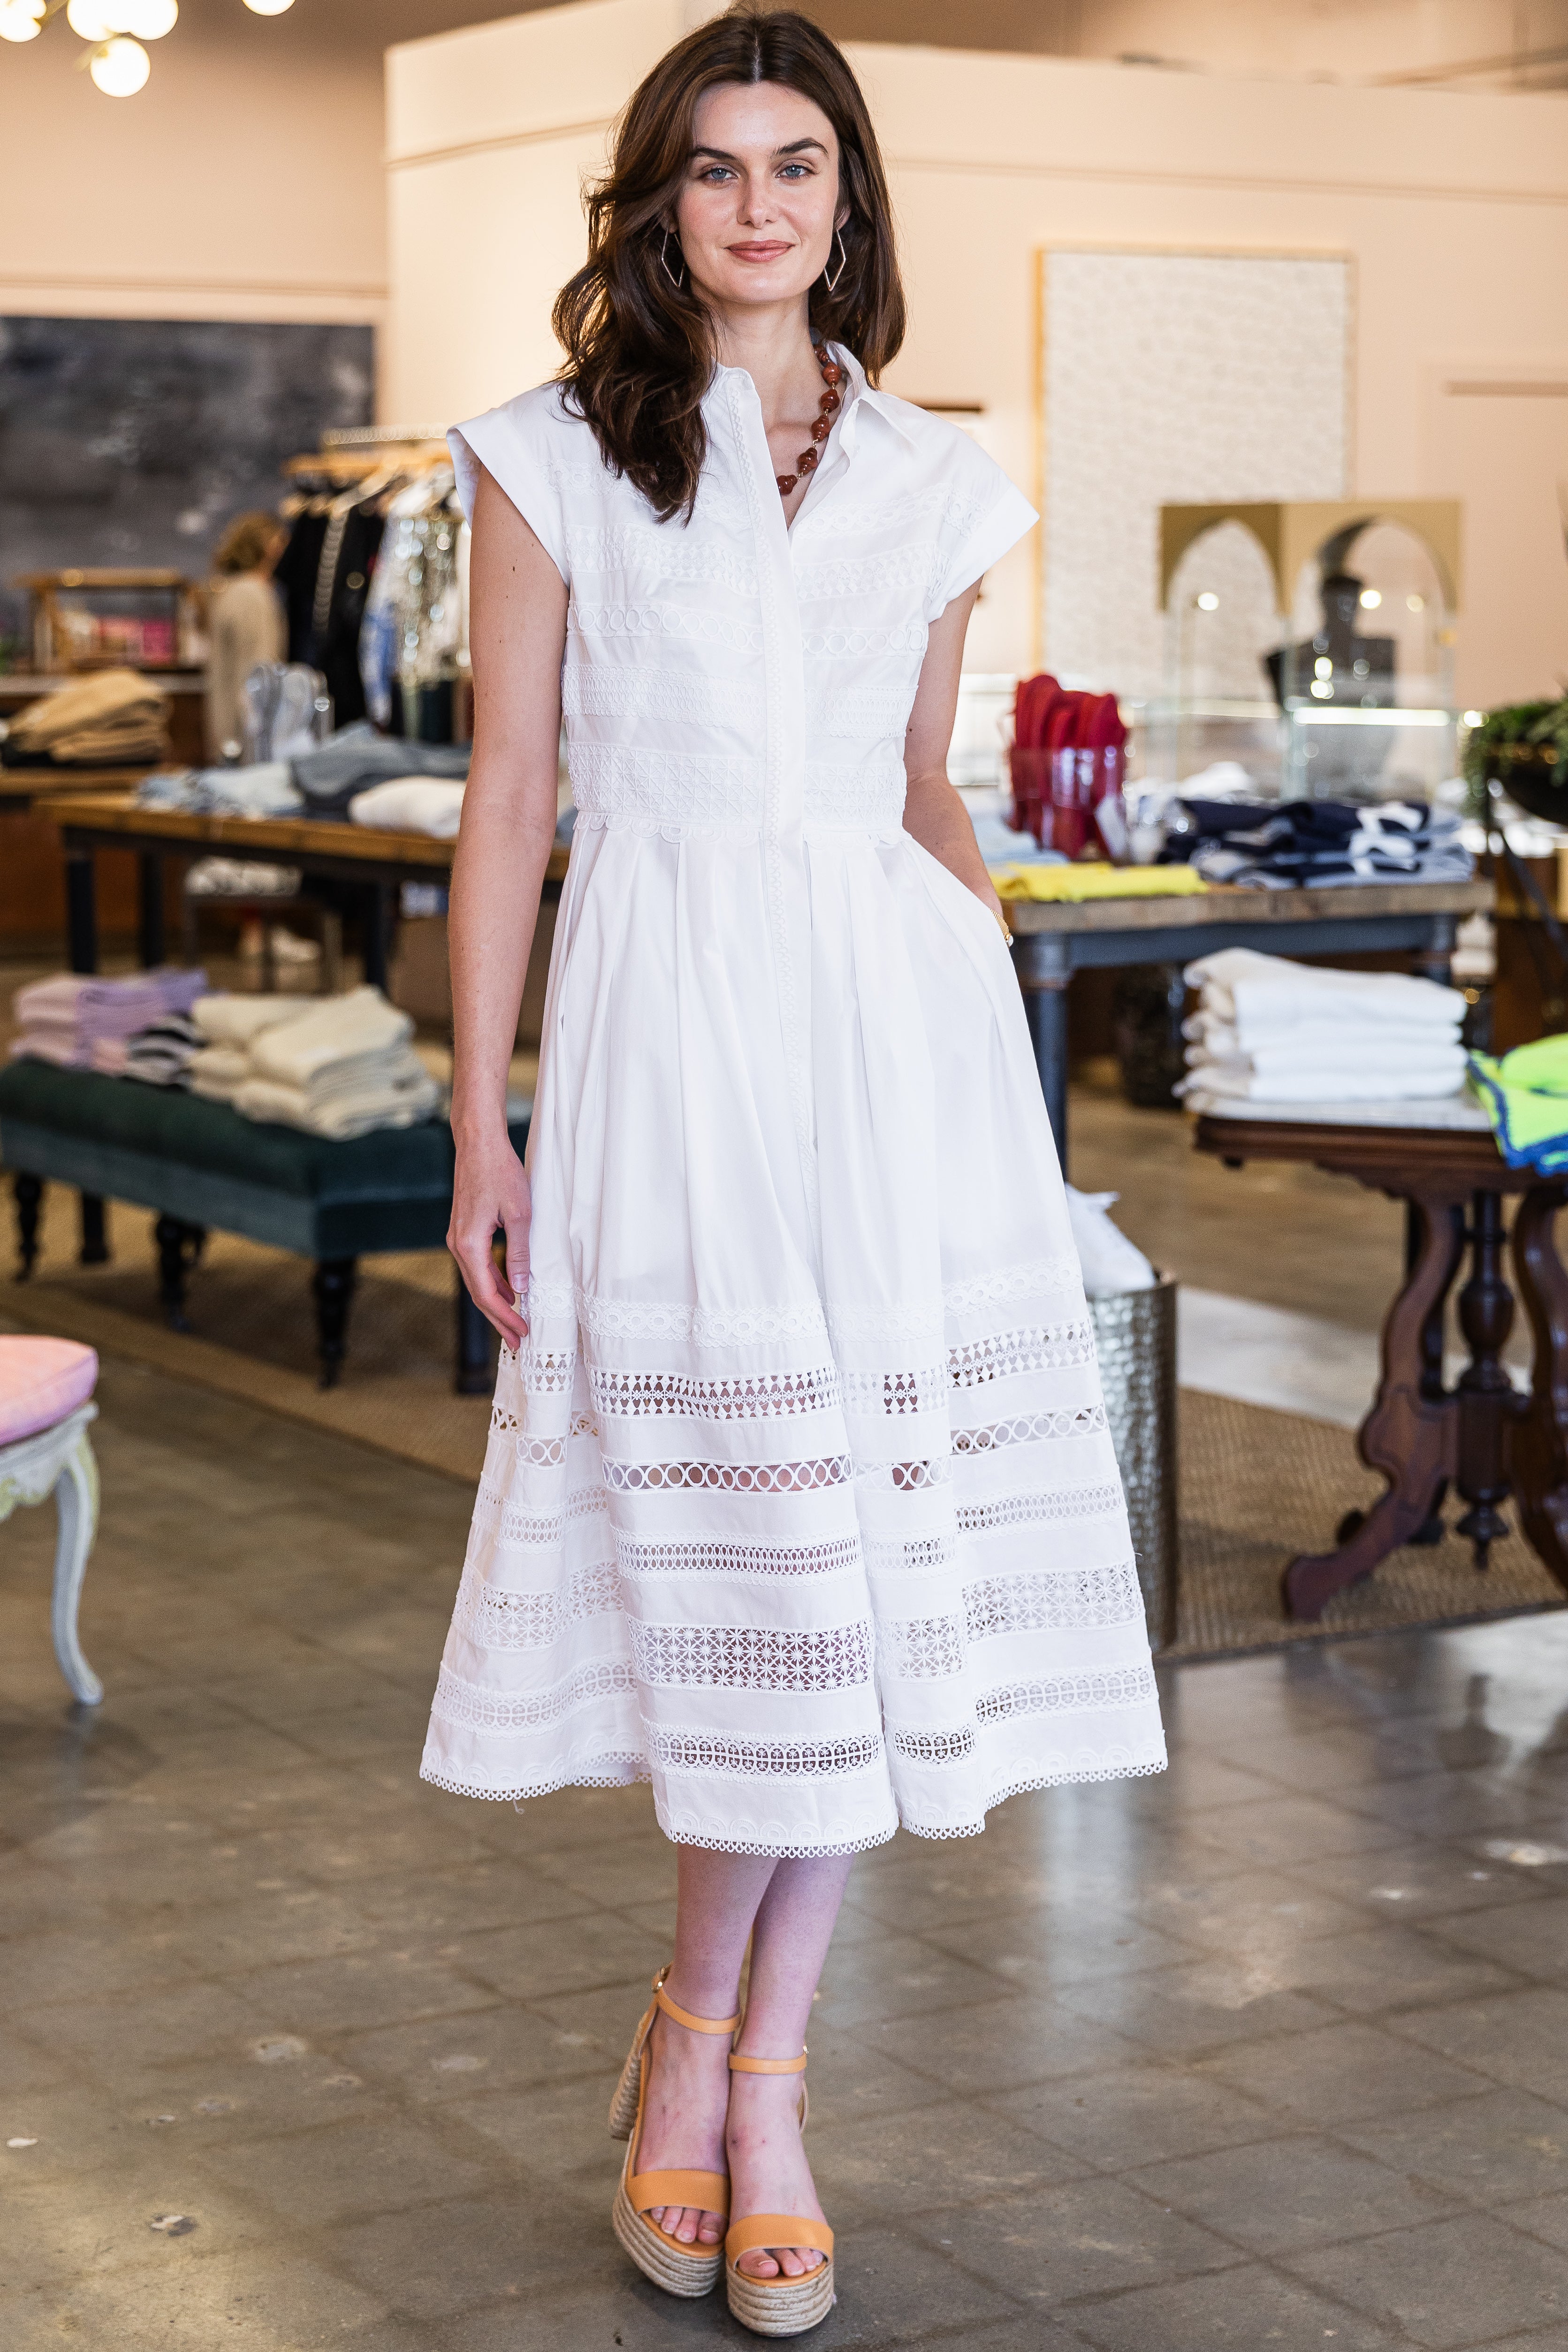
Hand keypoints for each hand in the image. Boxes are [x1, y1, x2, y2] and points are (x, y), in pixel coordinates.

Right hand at [449, 1130, 530, 1347]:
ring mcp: (458, 1237)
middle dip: (499, 1318)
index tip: (522, 1333)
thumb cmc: (500, 1173)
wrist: (478, 1143)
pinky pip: (477, 1265)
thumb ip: (519, 1252)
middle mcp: (458, 1244)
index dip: (504, 1316)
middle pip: (478, 1293)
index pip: (485, 1293)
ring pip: (476, 1280)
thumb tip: (521, 1286)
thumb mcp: (520, 1214)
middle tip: (519, 1341)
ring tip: (515, 1321)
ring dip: (496, 1302)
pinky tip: (508, 1289)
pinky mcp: (464, 1230)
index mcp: (469, 1244)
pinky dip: (492, 1282)